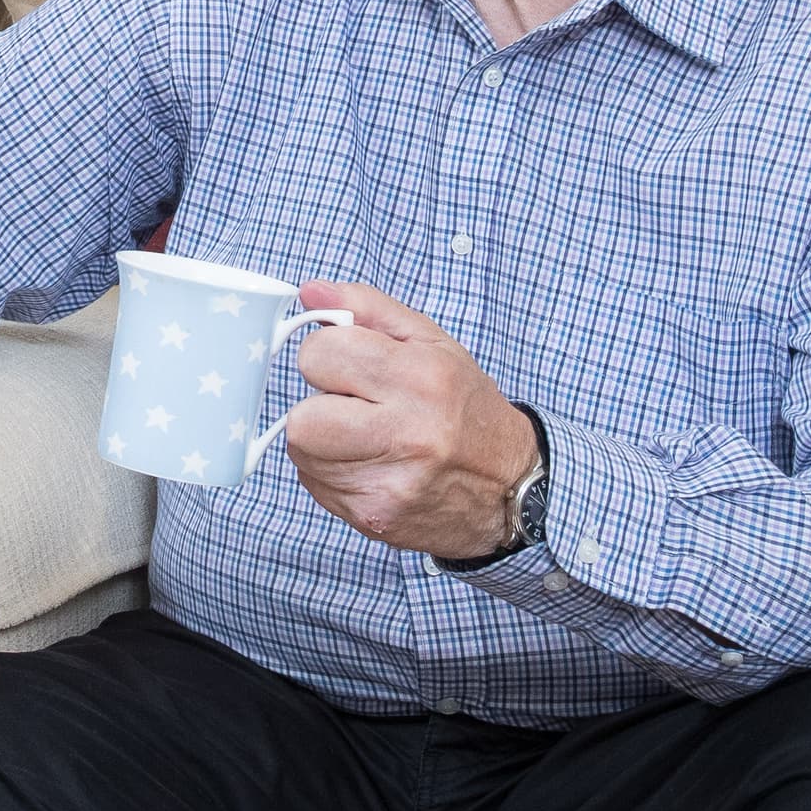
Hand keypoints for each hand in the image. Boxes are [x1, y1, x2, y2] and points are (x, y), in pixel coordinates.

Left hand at [273, 285, 539, 558]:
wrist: (508, 487)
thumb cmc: (465, 407)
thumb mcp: (431, 342)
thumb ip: (368, 308)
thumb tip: (309, 292)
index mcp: (421, 379)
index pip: (320, 356)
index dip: (326, 354)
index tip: (350, 363)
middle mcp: (407, 436)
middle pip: (302, 418)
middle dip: (316, 405)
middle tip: (350, 404)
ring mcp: (389, 485)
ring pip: (303, 452)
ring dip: (321, 438)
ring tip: (362, 433)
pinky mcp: (373, 518)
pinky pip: (314, 484)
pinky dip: (330, 469)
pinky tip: (367, 462)